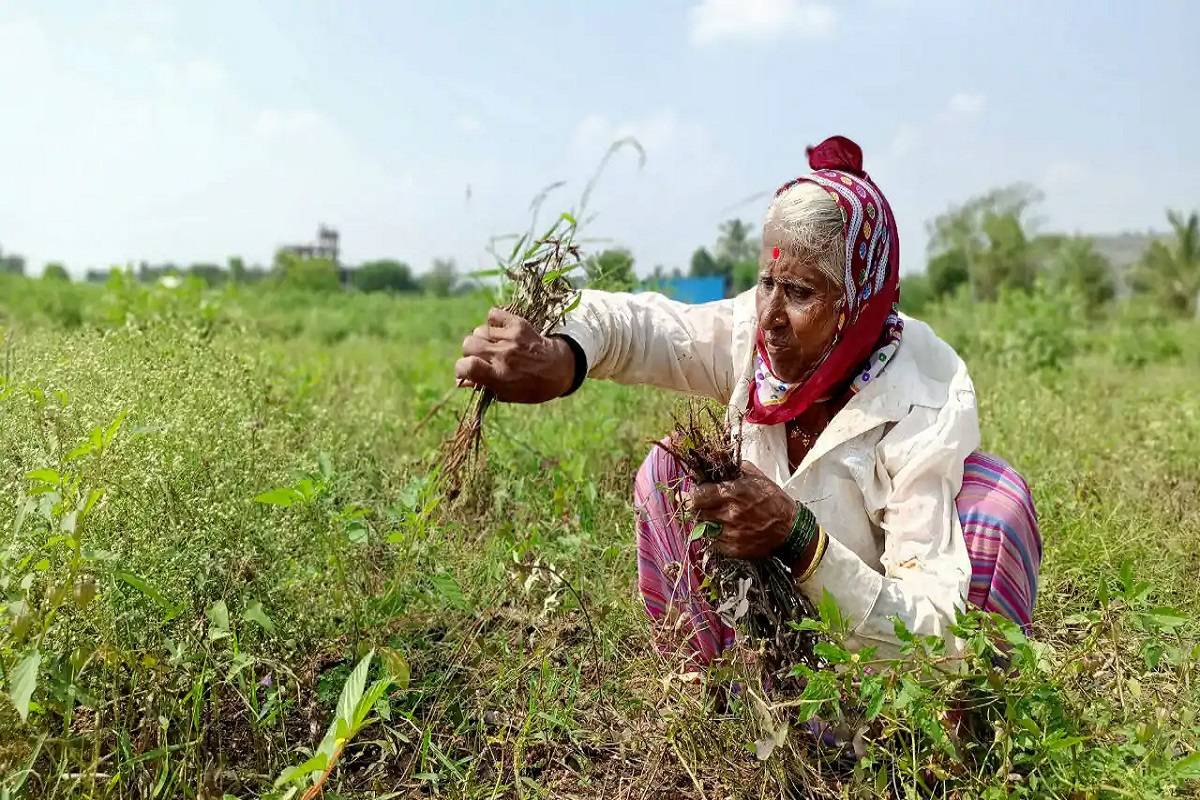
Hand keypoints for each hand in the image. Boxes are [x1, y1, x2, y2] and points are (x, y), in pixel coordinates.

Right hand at [454, 308, 576, 402]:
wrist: (561, 368)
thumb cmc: (532, 386)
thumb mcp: (508, 394)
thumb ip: (484, 387)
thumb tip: (460, 382)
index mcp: (500, 376)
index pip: (467, 366)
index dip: (461, 369)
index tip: (466, 372)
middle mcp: (504, 355)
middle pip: (468, 344)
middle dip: (470, 353)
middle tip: (481, 358)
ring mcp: (511, 338)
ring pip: (479, 330)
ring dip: (482, 338)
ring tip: (493, 345)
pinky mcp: (518, 324)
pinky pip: (493, 314)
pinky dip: (493, 321)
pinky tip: (499, 332)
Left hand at [687, 462, 795, 559]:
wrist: (791, 530)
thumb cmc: (774, 500)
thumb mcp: (757, 477)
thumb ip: (735, 468)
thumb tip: (717, 461)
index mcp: (734, 493)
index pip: (698, 495)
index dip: (693, 494)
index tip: (695, 493)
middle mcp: (729, 514)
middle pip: (697, 512)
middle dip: (697, 507)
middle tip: (702, 504)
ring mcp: (730, 533)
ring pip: (703, 527)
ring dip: (706, 521)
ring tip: (716, 516)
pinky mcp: (733, 549)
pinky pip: (713, 542)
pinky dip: (715, 536)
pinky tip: (725, 530)